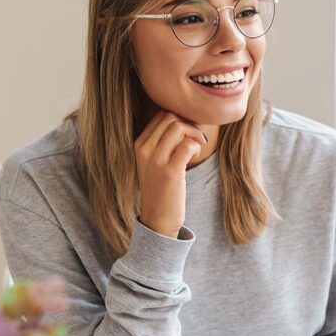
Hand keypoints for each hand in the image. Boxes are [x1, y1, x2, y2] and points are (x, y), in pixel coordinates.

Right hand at [134, 110, 207, 237]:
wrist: (158, 219)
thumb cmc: (163, 189)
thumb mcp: (156, 162)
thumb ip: (164, 142)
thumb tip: (186, 121)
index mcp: (139, 144)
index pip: (161, 115)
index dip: (180, 120)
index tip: (189, 135)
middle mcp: (144, 149)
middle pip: (170, 117)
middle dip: (189, 125)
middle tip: (196, 141)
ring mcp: (155, 160)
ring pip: (179, 127)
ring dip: (194, 135)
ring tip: (195, 150)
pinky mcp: (170, 171)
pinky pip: (188, 145)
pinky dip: (196, 147)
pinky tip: (194, 157)